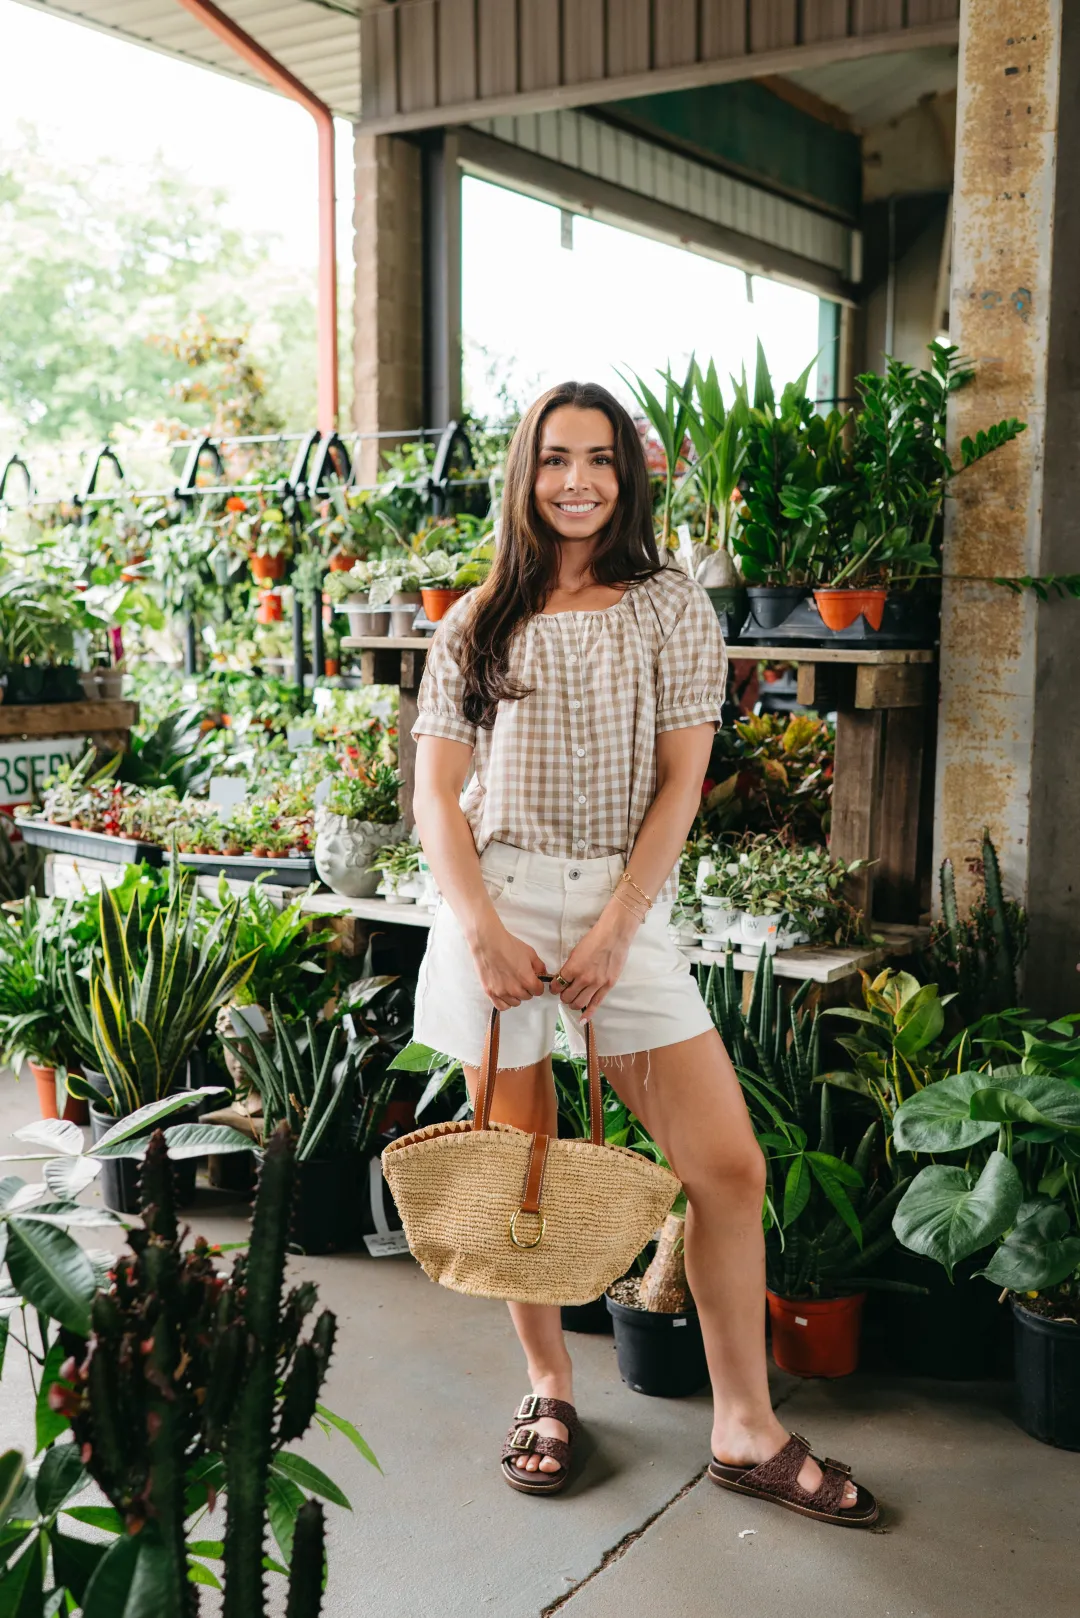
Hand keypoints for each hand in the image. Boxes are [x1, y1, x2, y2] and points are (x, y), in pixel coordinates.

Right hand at [469, 917, 547, 1011]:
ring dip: (516, 996)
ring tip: (512, 984)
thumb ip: (539, 966)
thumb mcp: (530, 953)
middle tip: (521, 979)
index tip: (534, 980)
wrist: (487, 942)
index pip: (538, 991)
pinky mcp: (490, 992)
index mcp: (527, 980)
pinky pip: (501, 1006)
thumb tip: (542, 975)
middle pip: (527, 997)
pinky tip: (505, 994)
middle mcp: (515, 989)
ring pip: (515, 1002)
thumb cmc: (508, 945)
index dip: (537, 985)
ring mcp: (502, 992)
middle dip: (527, 989)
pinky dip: (505, 1002)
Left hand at [553, 901, 637, 1021]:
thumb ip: (569, 967)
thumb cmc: (594, 939)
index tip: (555, 987)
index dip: (554, 988)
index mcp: (573, 968)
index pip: (558, 985)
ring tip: (573, 1000)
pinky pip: (595, 1004)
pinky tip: (582, 1020)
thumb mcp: (575, 952)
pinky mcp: (607, 986)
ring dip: (573, 1004)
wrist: (614, 936)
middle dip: (563, 997)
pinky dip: (587, 1014)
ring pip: (579, 1003)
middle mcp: (583, 978)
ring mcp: (596, 984)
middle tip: (564, 993)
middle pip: (567, 997)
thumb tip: (563, 978)